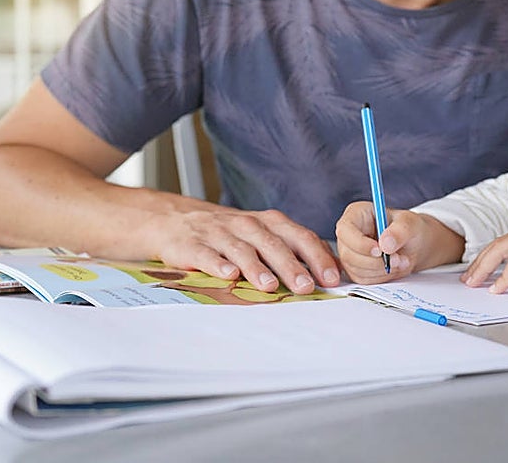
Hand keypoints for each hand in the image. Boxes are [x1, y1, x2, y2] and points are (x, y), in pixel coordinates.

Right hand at [147, 205, 340, 294]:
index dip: (317, 256)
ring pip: (242, 250)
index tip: (330, 278)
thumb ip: (294, 250)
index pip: (299, 236)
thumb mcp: (262, 235)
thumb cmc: (229, 234)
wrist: (175, 220)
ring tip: (270, 286)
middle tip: (306, 286)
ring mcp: (219, 233)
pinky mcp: (193, 245)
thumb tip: (332, 272)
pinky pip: (207, 254)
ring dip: (258, 268)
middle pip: (273, 244)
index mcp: (269, 222)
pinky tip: (228, 276)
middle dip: (291, 266)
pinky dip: (218, 264)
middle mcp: (247, 225)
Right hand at [335, 202, 464, 283]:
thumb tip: (385, 244)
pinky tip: (394, 267)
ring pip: (356, 270)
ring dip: (381, 270)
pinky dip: (382, 277)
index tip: (379, 251)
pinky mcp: (356, 269)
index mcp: (356, 215)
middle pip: (348, 254)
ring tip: (402, 261)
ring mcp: (350, 253)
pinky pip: (363, 280)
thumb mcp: (410, 223)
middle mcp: (349, 234)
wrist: (414, 244)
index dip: (359, 243)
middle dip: (375, 262)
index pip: (345, 230)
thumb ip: (399, 231)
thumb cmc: (408, 228)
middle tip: (398, 259)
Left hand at [461, 223, 507, 293]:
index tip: (476, 274)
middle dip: (480, 262)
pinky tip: (497, 289)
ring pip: (502, 249)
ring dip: (485, 267)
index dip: (487, 259)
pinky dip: (505, 277)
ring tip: (474, 282)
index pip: (504, 245)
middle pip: (498, 245)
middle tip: (467, 279)